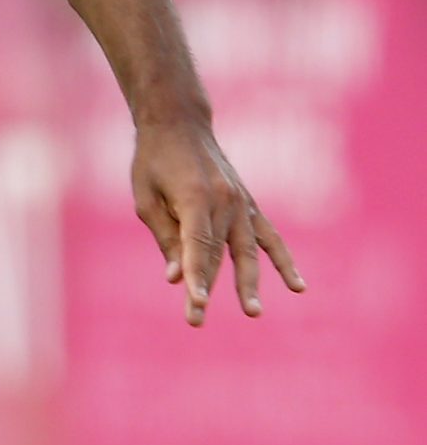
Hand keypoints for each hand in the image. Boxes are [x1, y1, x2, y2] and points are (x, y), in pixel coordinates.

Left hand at [132, 118, 304, 327]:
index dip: (196, 277)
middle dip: (206, 288)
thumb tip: (176, 279)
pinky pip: (270, 238)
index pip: (196, 246)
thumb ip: (165, 238)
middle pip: (217, 254)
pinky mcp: (249, 206)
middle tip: (195, 320)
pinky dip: (284, 261)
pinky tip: (298, 286)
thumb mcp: (147, 198)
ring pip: (248, 251)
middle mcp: (224, 202)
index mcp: (195, 198)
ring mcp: (241, 204)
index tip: (195, 304)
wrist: (181, 124)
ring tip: (253, 312)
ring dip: (249, 283)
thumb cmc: (155, 161)